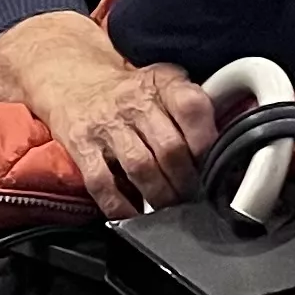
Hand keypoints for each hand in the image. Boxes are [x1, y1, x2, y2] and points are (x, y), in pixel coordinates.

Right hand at [0, 13, 218, 215]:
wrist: (71, 78)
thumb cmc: (128, 90)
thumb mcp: (163, 81)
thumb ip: (192, 107)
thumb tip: (223, 148)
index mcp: (160, 82)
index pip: (191, 107)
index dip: (206, 140)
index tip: (215, 164)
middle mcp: (133, 101)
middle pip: (170, 148)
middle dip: (187, 181)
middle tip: (194, 196)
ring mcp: (105, 124)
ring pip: (141, 167)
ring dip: (161, 196)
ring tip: (171, 208)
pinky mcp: (80, 146)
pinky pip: (102, 183)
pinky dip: (121, 206)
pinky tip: (134, 215)